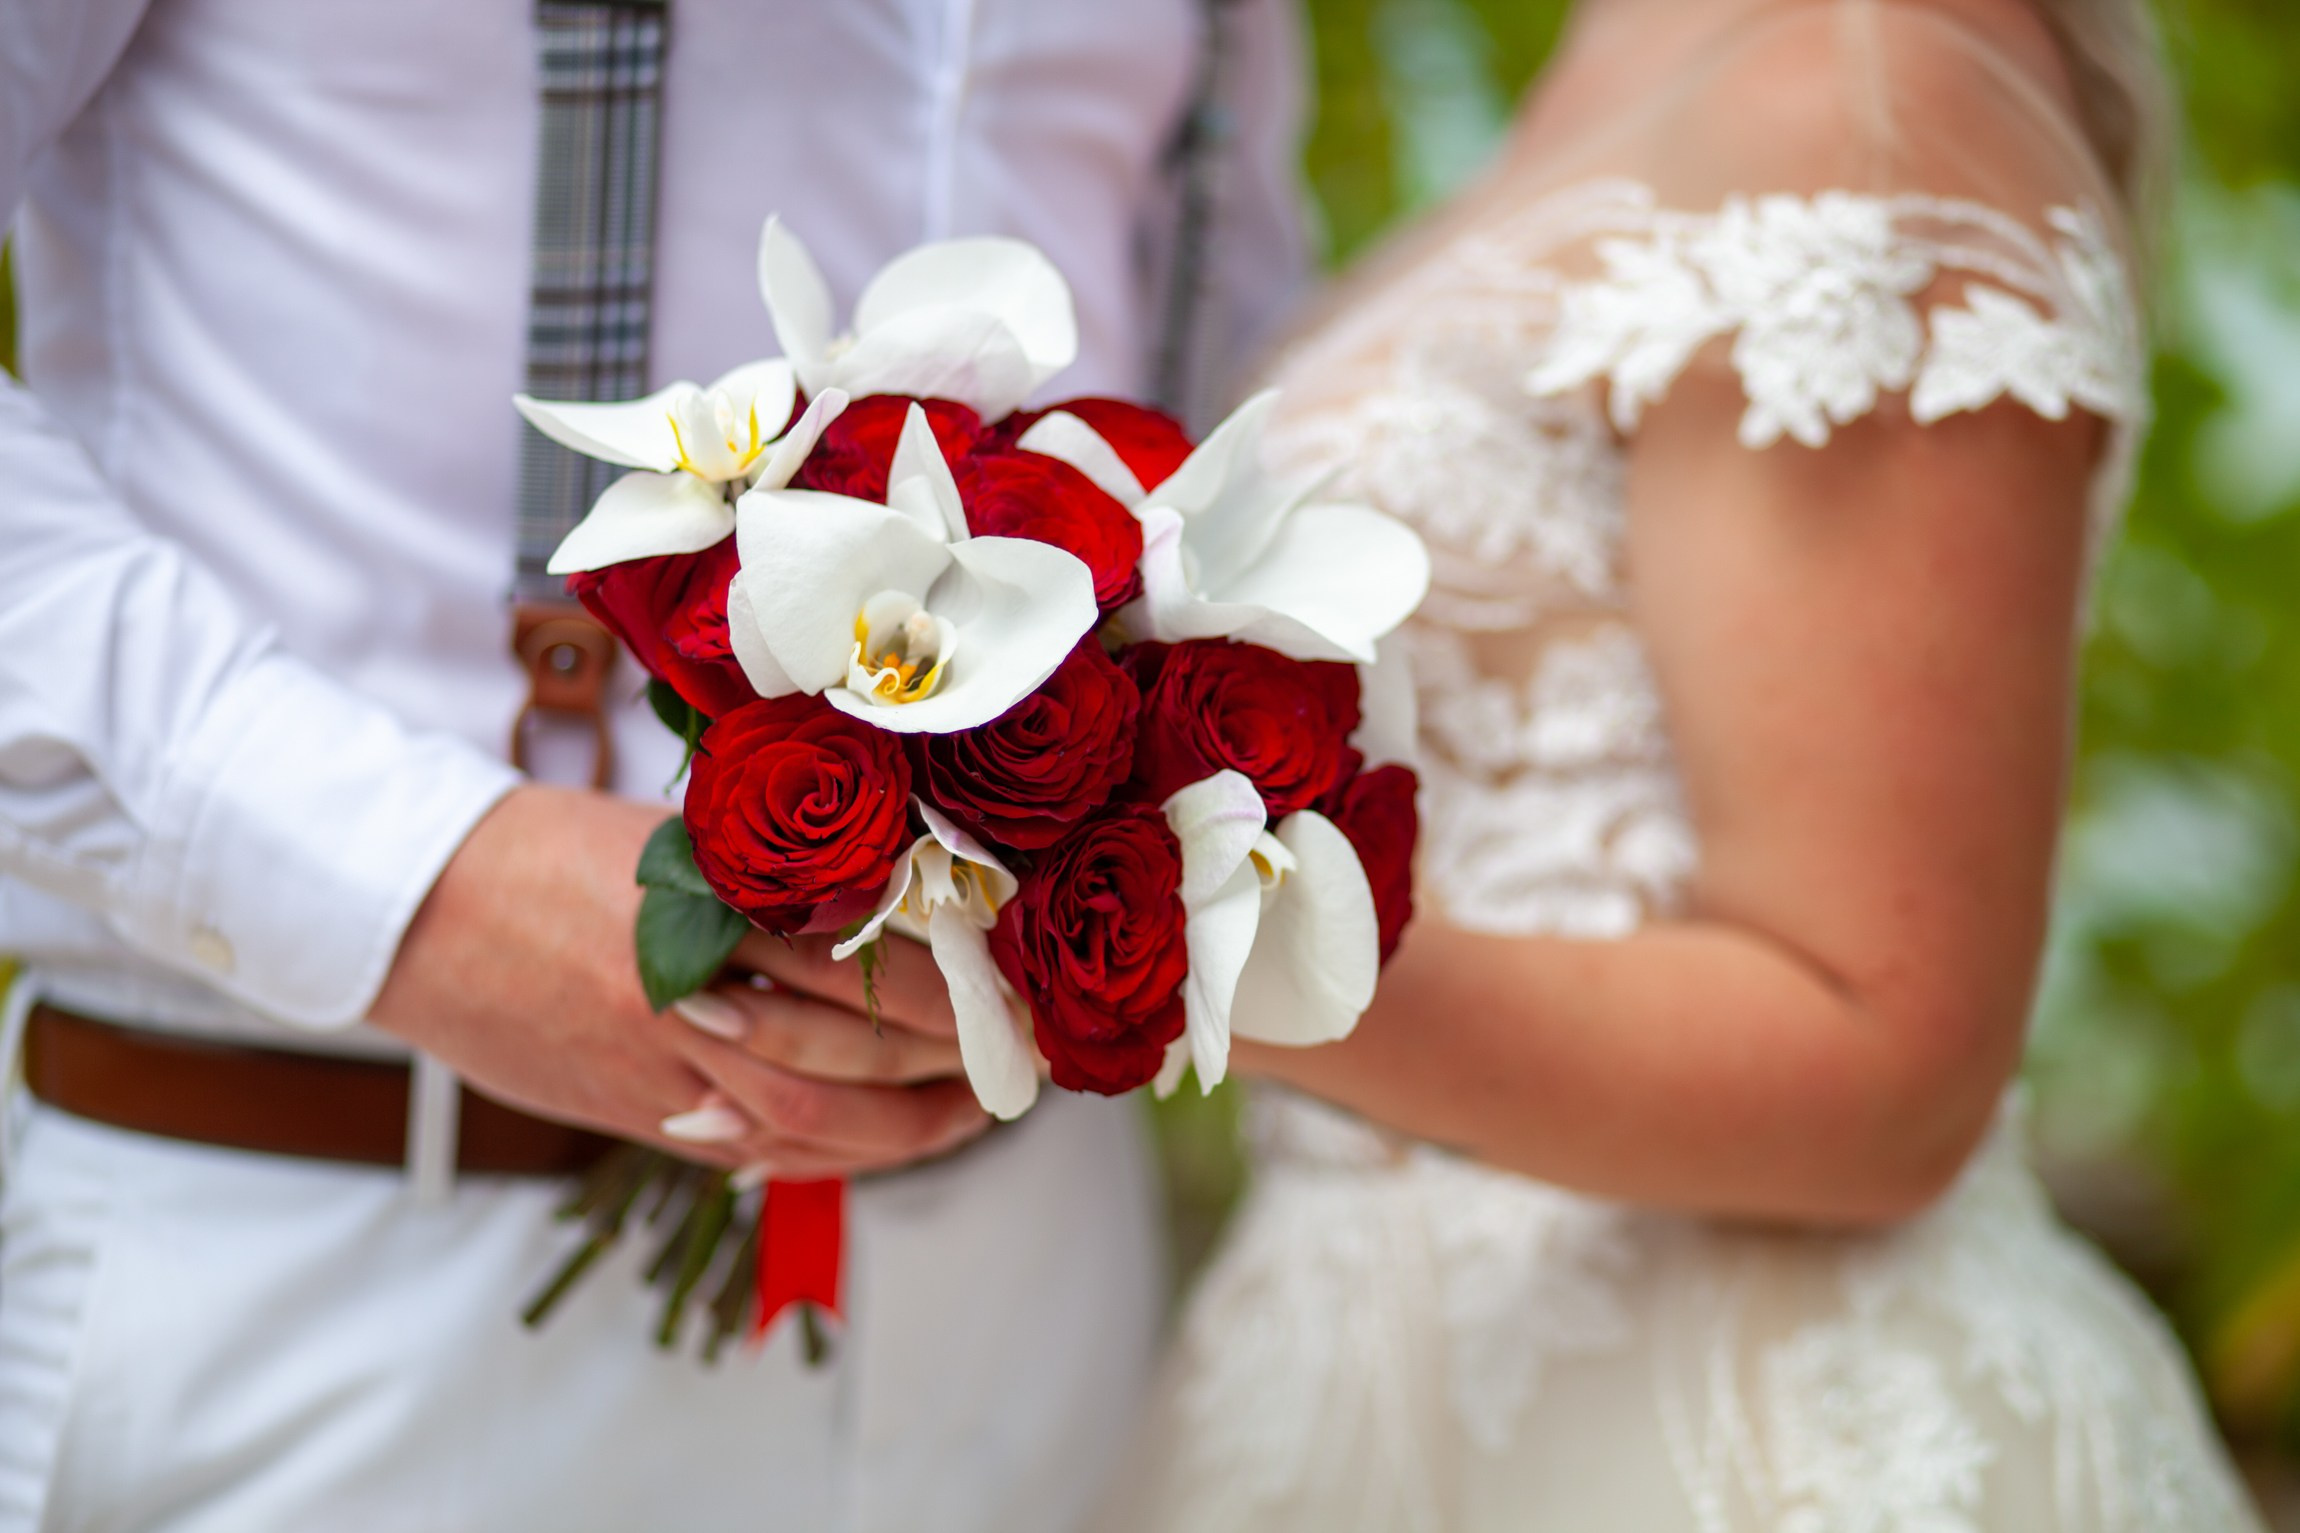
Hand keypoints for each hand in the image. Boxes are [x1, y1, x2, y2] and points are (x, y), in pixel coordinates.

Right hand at [369, 785, 987, 1178]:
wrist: (413, 910)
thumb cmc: (546, 848)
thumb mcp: (667, 834)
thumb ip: (769, 869)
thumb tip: (890, 880)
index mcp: (698, 911)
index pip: (856, 959)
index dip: (948, 983)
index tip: (1013, 981)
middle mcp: (684, 1001)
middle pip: (847, 1055)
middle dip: (948, 1063)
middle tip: (1022, 1057)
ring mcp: (656, 1071)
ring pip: (804, 1121)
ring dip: (906, 1128)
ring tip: (973, 1110)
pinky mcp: (632, 1115)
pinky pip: (749, 1154)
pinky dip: (826, 1154)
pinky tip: (878, 1143)